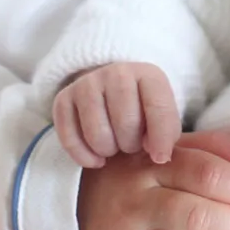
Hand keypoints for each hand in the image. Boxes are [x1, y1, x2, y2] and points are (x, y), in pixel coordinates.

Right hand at [53, 62, 181, 168]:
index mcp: (147, 74)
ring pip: (97, 135)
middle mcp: (115, 72)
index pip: (158, 107)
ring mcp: (86, 83)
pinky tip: (96, 157)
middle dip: (131, 144)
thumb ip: (166, 133)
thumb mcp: (162, 115)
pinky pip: (70, 140)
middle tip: (131, 143)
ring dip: (108, 150)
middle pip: (126, 124)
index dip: (161, 138)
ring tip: (114, 145)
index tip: (160, 157)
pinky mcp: (63, 99)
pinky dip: (84, 157)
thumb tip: (157, 155)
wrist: (109, 90)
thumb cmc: (141, 109)